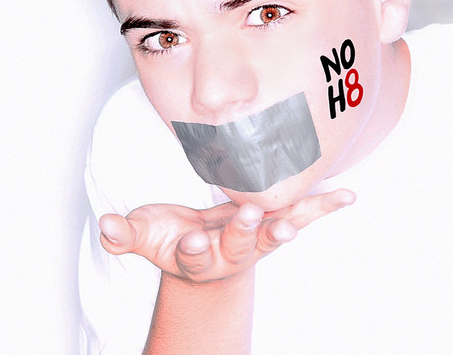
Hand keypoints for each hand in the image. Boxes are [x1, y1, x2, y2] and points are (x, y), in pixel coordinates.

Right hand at [99, 189, 354, 282]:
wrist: (204, 250)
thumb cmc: (172, 239)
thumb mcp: (144, 236)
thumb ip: (123, 234)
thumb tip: (104, 225)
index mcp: (197, 256)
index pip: (195, 255)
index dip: (193, 249)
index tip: (192, 241)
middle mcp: (232, 251)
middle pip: (239, 244)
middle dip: (243, 231)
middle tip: (249, 216)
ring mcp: (257, 237)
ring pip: (274, 232)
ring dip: (286, 225)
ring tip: (296, 222)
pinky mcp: (275, 222)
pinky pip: (304, 215)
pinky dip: (324, 206)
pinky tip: (348, 196)